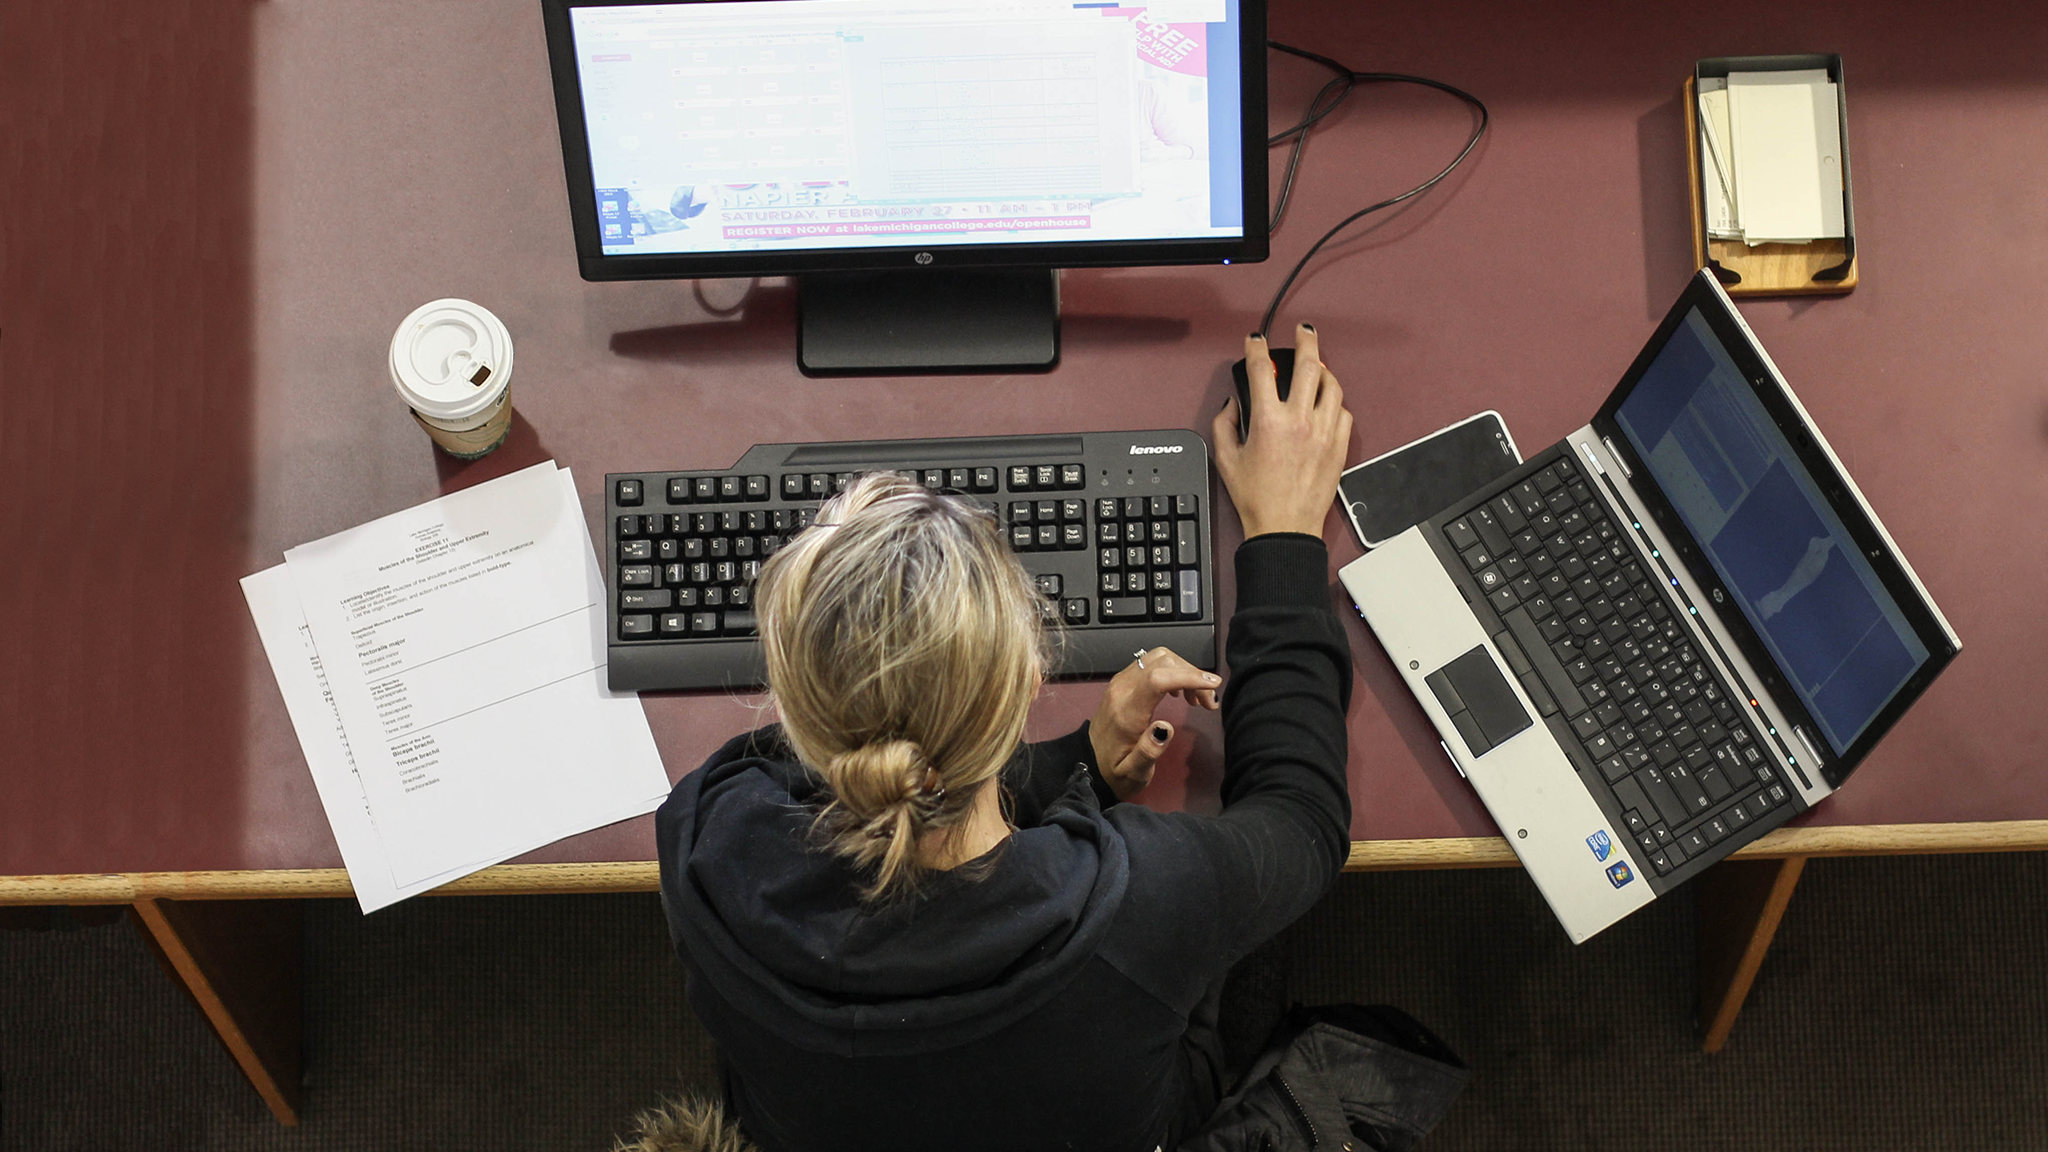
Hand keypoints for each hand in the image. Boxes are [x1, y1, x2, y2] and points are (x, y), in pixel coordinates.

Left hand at [1089, 647, 1221, 799]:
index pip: (1157, 679)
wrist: (1089, 763)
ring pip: (1159, 657)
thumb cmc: (1115, 770)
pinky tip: (1181, 693)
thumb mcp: (1133, 773)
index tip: (1213, 685)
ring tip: (1197, 699)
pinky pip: (1152, 663)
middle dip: (1193, 675)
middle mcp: (1122, 689)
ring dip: (1184, 671)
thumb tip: (1166, 728)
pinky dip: (1173, 671)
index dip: (1187, 676)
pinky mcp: (1124, 680)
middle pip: (1162, 661)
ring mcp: (1122, 681)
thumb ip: (1148, 752)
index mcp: (1126, 712)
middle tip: (1209, 702)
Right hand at [1212, 324, 1353, 539]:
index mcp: (1269, 421)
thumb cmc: (1258, 499)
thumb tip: (1233, 405)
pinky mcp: (1339, 446)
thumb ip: (1224, 424)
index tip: (1256, 341)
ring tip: (1317, 366)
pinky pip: (1344, 412)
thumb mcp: (1225, 459)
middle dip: (1305, 341)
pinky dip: (1335, 402)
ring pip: (1332, 385)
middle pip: (1308, 364)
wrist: (1285, 527)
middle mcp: (1300, 421)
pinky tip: (1327, 403)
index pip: (1262, 369)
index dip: (1257, 347)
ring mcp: (1324, 432)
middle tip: (1303, 332)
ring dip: (1324, 371)